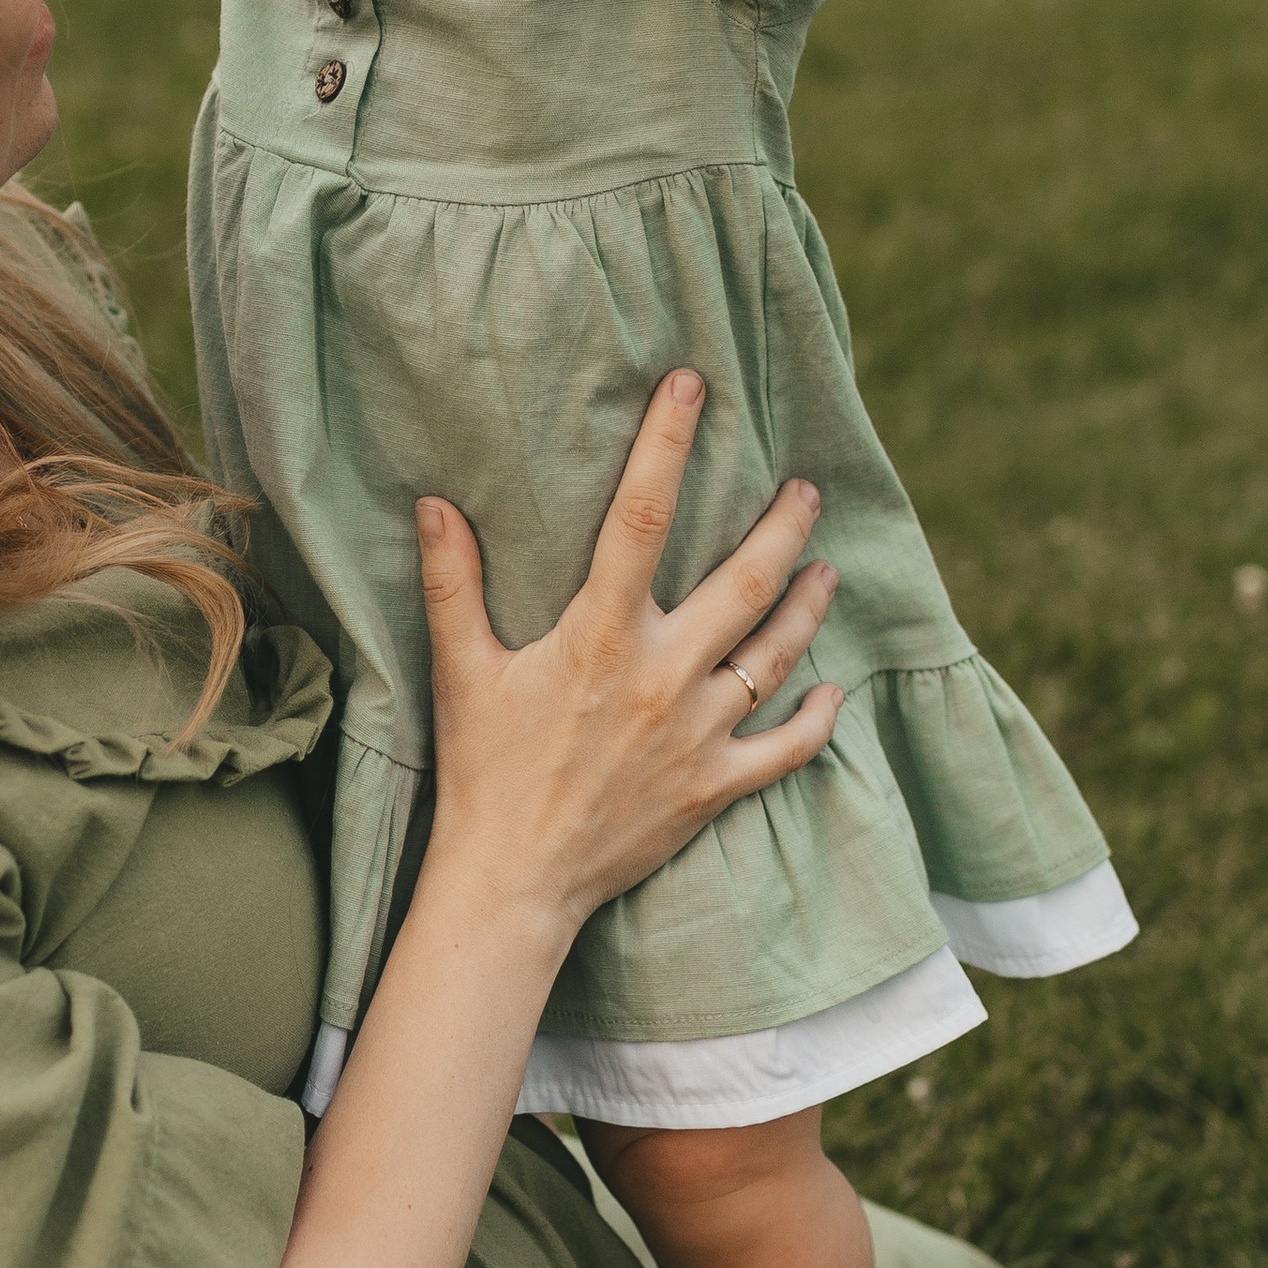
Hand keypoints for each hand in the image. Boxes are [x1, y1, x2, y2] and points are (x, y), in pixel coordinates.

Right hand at [418, 372, 840, 953]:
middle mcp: (662, 676)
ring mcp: (697, 734)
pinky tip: (831, 688)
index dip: (669, 444)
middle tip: (807, 487)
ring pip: (776, 654)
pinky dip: (817, 718)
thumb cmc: (481, 772)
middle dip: (783, 524)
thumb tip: (435, 503)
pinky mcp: (715, 787)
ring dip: (808, 605)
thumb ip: (452, 582)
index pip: (642, 517)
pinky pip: (786, 749)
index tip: (693, 385)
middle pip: (745, 580)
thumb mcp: (462, 670)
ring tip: (826, 566)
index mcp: (600, 636)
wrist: (512, 882)